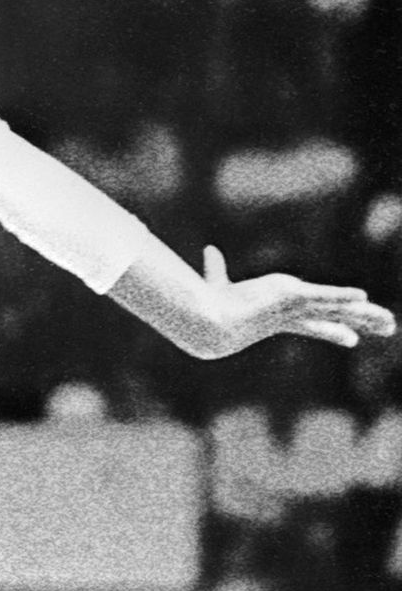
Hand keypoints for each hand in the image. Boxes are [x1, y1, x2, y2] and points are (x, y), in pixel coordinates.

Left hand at [199, 245, 396, 355]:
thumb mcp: (216, 286)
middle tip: (388, 328)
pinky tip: (362, 299)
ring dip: (364, 314)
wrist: (206, 323)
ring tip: (389, 324)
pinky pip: (323, 297)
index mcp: (280, 312)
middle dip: (362, 321)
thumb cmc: (209, 310)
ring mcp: (293, 307)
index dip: (333, 328)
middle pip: (334, 316)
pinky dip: (341, 297)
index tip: (351, 339)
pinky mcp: (292, 298)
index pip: (314, 321)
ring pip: (337, 310)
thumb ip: (216, 271)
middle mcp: (291, 313)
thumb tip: (209, 251)